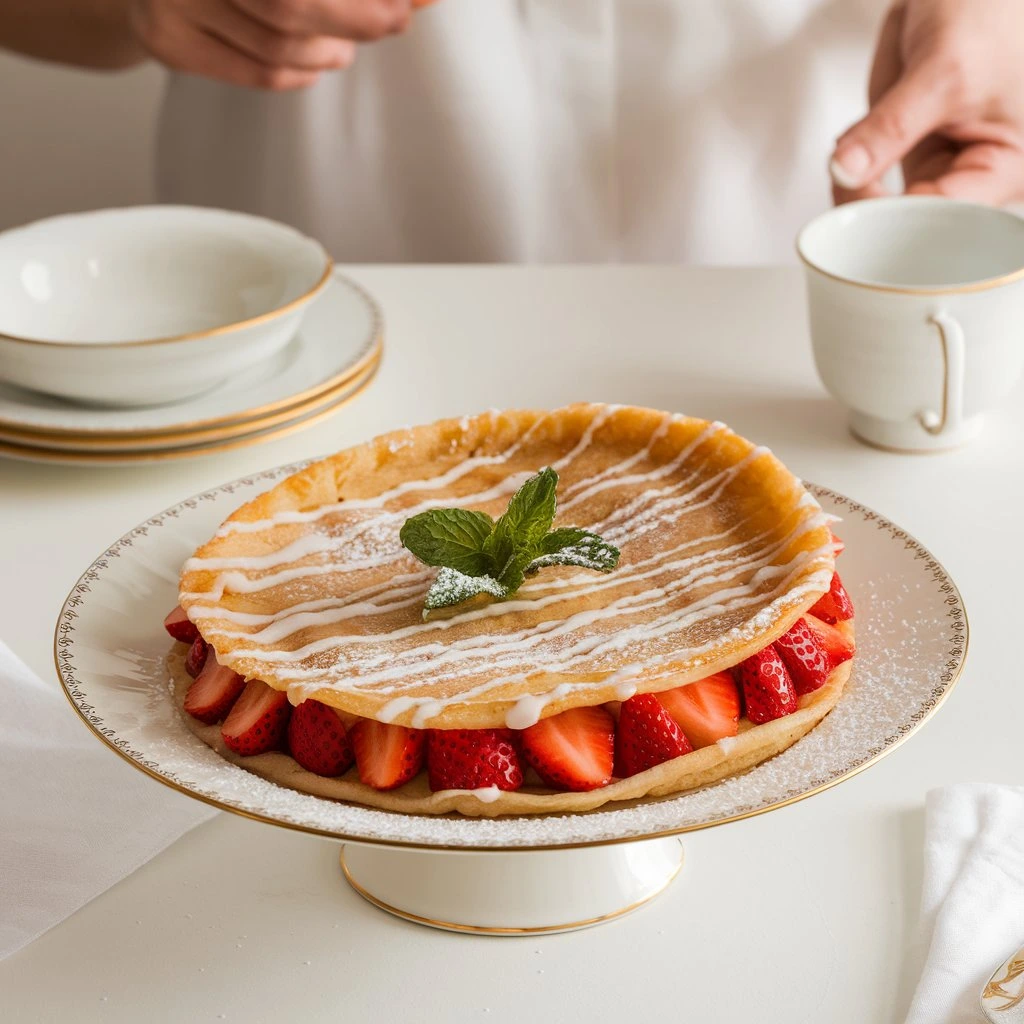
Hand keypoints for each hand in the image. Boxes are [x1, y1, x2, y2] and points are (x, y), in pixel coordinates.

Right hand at [129, 0, 431, 90]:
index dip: (355, 4)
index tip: (401, 9)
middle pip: (289, 5)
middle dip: (355, 19)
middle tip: (392, 21)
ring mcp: (169, 0)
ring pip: (280, 46)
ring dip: (330, 50)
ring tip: (343, 45)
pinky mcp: (168, 42)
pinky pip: (260, 73)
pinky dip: (301, 72)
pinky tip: (315, 60)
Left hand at [830, 0, 1023, 204]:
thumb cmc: (990, 10)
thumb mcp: (943, 70)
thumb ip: (891, 126)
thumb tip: (846, 171)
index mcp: (1007, 168)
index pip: (947, 219)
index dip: (900, 224)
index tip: (859, 214)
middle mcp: (974, 174)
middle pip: (912, 223)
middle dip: (872, 208)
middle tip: (845, 182)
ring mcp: (938, 162)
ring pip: (882, 204)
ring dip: (854, 185)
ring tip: (851, 151)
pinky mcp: (909, 147)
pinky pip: (866, 174)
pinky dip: (849, 162)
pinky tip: (850, 143)